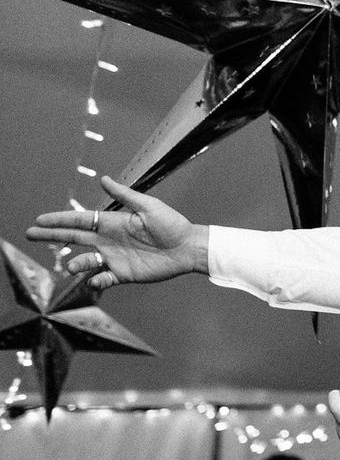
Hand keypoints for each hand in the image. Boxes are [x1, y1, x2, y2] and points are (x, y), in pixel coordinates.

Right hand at [27, 175, 207, 290]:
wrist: (189, 248)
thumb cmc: (172, 224)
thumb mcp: (149, 206)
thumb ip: (126, 195)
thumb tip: (104, 179)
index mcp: (112, 223)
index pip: (80, 221)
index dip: (60, 221)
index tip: (40, 220)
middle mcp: (109, 240)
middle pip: (75, 239)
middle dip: (52, 237)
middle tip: (30, 234)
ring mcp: (115, 258)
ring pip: (86, 261)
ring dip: (77, 264)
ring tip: (72, 266)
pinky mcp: (125, 274)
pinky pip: (104, 279)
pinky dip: (96, 281)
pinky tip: (95, 280)